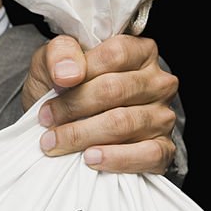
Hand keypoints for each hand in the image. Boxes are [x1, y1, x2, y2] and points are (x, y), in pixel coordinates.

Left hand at [22, 34, 178, 172]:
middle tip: (47, 122)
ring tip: (56, 142)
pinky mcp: (164, 149)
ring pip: (125, 123)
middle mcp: (158, 82)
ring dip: (84, 136)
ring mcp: (164, 116)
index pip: (114, 55)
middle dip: (74, 108)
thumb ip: (59, 54)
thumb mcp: (55, 61)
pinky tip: (90, 158)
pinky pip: (147, 154)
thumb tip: (68, 73)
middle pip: (116, 90)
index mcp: (140, 52)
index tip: (52, 91)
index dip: (80, 74)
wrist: (65, 127)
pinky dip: (116, 159)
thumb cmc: (67, 89)